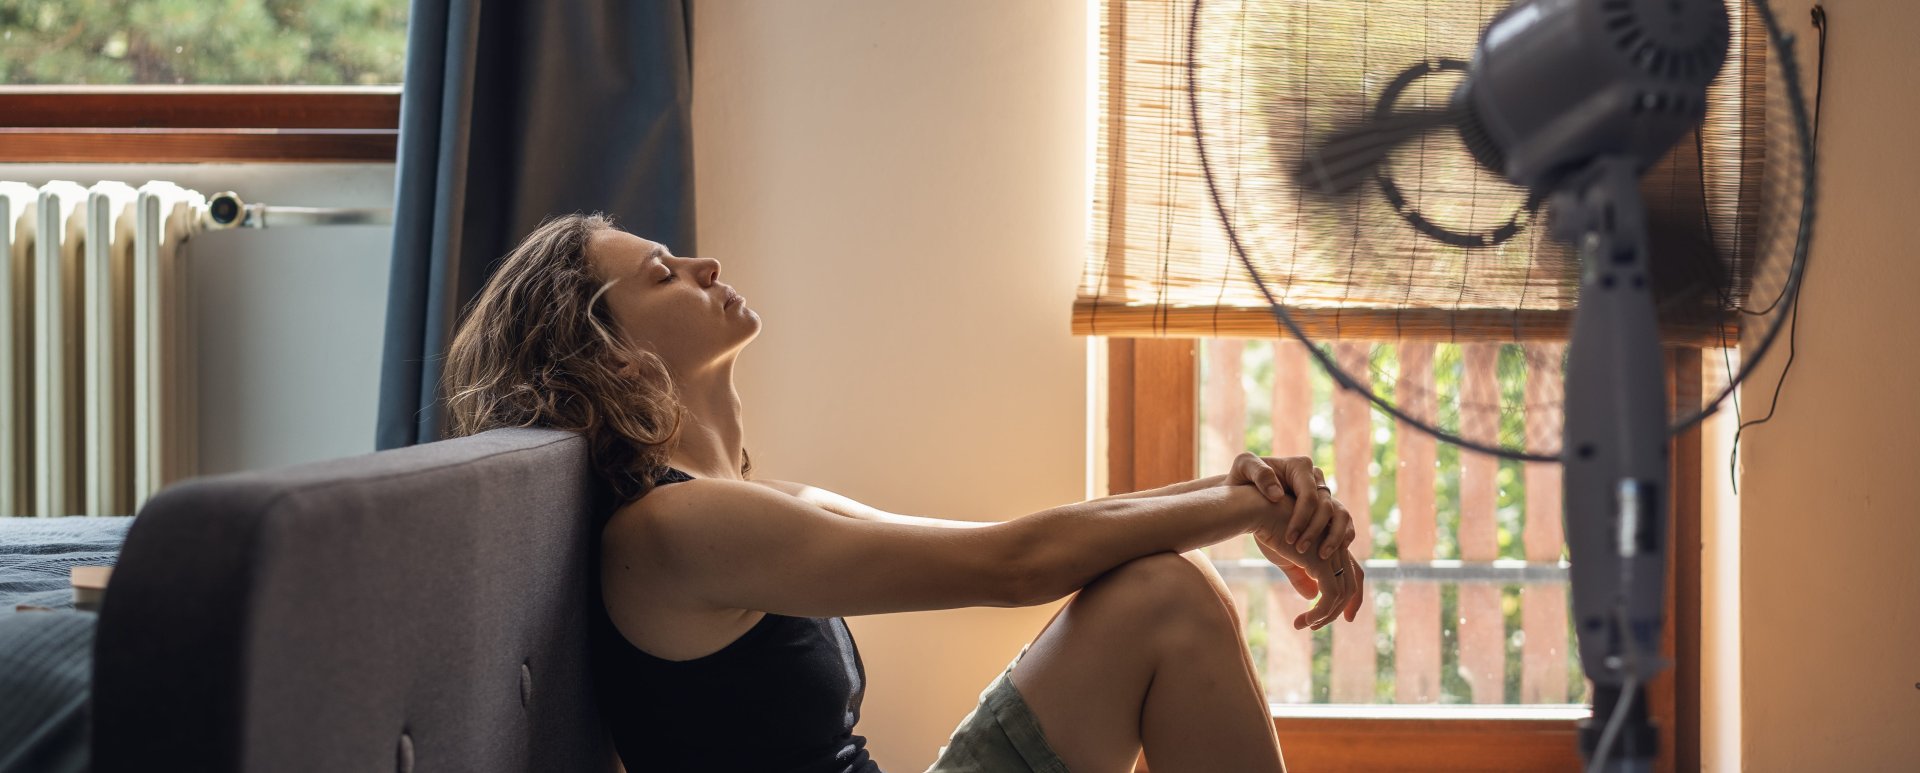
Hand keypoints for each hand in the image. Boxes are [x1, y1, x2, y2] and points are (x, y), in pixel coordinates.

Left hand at [1226, 452, 1356, 560]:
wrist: (1244, 492)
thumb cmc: (1242, 479)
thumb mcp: (1243, 468)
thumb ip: (1259, 474)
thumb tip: (1278, 494)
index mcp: (1300, 467)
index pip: (1309, 495)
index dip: (1302, 518)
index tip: (1288, 538)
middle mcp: (1316, 479)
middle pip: (1327, 507)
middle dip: (1314, 531)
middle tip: (1299, 551)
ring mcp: (1323, 494)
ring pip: (1341, 514)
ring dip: (1334, 537)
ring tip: (1322, 556)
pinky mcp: (1326, 509)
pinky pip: (1344, 522)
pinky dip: (1343, 536)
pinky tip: (1331, 553)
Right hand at [1257, 538, 1364, 629]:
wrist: (1260, 512)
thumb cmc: (1270, 531)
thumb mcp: (1286, 558)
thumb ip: (1301, 576)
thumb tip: (1311, 596)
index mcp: (1331, 545)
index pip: (1353, 574)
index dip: (1352, 597)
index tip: (1345, 617)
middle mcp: (1336, 548)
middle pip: (1351, 586)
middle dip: (1341, 610)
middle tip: (1316, 627)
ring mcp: (1332, 554)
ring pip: (1342, 593)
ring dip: (1325, 615)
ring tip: (1306, 625)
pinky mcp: (1321, 562)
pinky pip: (1330, 594)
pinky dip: (1321, 611)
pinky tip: (1305, 620)